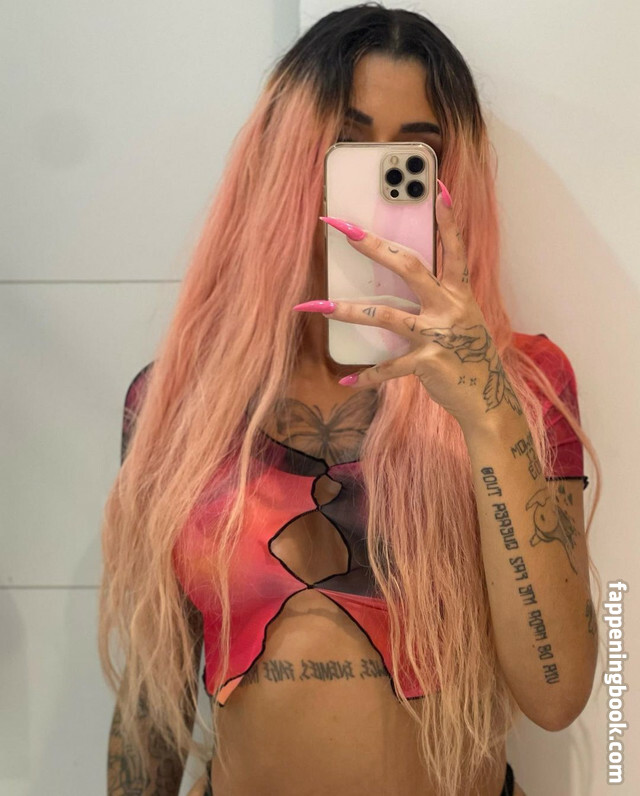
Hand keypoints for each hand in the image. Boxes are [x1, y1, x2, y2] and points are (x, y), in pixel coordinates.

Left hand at [293, 182, 521, 430]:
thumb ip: (436, 301)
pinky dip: (366, 376)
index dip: (447, 218)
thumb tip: (398, 287)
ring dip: (349, 310)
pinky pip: (389, 367)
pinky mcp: (427, 363)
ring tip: (318, 306)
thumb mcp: (461, 321)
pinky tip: (345, 381)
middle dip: (373, 246)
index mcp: (459, 294)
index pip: (453, 248)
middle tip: (343, 229)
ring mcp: (438, 335)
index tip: (438, 185)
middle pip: (409, 267)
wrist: (487, 398)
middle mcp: (449, 308)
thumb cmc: (469, 356)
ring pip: (386, 315)